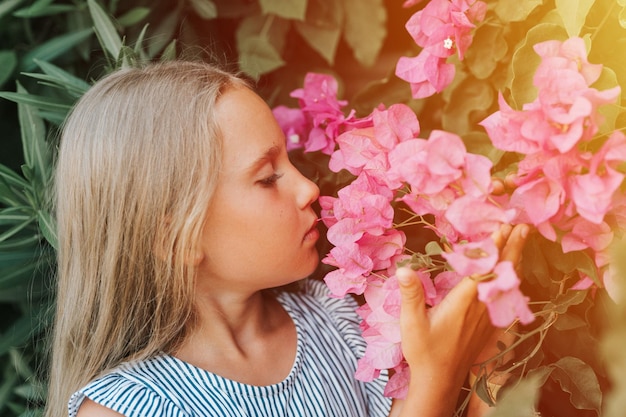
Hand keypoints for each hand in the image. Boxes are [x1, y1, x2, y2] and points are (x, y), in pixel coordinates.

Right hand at [393, 223, 528, 416]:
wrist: (439, 379)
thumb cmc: (424, 351)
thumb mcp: (411, 323)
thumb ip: (411, 294)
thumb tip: (404, 269)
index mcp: (463, 303)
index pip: (482, 270)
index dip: (493, 248)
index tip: (502, 227)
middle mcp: (480, 308)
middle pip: (501, 273)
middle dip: (512, 247)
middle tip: (522, 225)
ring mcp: (488, 316)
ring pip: (507, 283)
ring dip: (515, 259)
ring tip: (521, 239)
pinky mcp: (490, 323)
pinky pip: (507, 296)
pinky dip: (513, 278)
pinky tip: (516, 271)